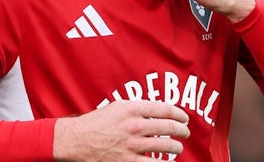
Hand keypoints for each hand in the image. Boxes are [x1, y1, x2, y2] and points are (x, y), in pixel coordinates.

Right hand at [53, 100, 189, 160]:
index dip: (179, 113)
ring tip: (178, 148)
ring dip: (176, 148)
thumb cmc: (97, 121)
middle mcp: (135, 125)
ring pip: (165, 146)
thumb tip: (158, 112)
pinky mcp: (128, 161)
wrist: (77, 140)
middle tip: (185, 132)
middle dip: (182, 131)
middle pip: (169, 127)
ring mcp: (132, 145)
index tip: (184, 118)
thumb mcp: (117, 107)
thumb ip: (138, 108)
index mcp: (133, 108)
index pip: (165, 109)